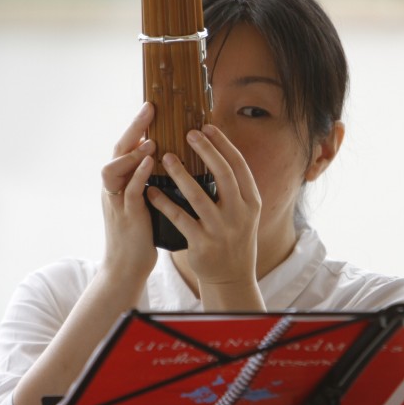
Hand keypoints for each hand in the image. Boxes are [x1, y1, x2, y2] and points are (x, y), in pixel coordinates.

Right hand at [100, 103, 157, 280]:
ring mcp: (116, 201)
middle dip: (133, 128)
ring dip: (132, 152)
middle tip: (149, 108)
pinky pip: (128, 191)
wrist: (127, 266)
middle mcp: (114, 187)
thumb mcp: (145, 201)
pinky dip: (137, 174)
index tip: (152, 107)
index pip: (127, 147)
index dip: (137, 127)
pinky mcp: (125, 216)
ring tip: (150, 138)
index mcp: (121, 182)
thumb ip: (150, 180)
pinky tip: (150, 162)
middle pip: (118, 150)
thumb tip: (170, 158)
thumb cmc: (141, 233)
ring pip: (114, 169)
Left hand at [147, 124, 261, 297]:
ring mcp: (221, 229)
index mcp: (252, 202)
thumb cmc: (233, 237)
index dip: (224, 144)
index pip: (239, 166)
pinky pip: (179, 218)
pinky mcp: (202, 244)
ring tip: (165, 157)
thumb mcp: (244, 212)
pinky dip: (164, 202)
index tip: (208, 127)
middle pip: (223, 174)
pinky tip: (151, 190)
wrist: (231, 277)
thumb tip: (219, 151)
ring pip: (198, 195)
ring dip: (180, 174)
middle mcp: (239, 214)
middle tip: (188, 133)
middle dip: (205, 151)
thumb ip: (236, 187)